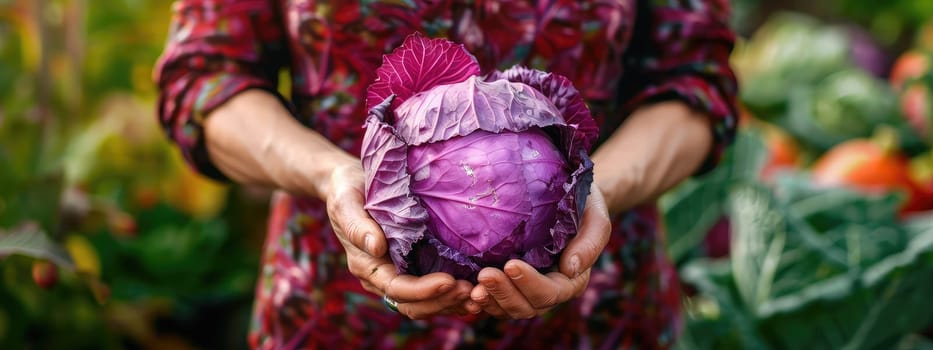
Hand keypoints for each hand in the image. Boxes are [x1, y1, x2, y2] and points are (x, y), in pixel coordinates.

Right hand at [325, 163, 473, 318]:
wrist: (351, 184)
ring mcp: (399, 273)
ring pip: (426, 302)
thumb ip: (358, 225)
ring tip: (478, 293)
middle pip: (414, 304)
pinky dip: (452, 294)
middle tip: (471, 290)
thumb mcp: (346, 202)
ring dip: (451, 302)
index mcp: (367, 266)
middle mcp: (383, 276)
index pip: (397, 289)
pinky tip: (476, 286)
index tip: (449, 281)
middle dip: (442, 301)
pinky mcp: (413, 266)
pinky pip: (433, 290)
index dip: (423, 291)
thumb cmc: (347, 191)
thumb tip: (377, 246)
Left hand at [467, 186, 610, 318]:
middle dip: (504, 293)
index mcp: (571, 280)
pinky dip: (481, 299)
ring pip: (507, 308)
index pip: (550, 292)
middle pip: (526, 306)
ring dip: (489, 301)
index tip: (510, 265)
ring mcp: (526, 289)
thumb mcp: (595, 218)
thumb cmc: (585, 205)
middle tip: (484, 276)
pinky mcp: (508, 283)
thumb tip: (570, 268)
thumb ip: (589, 243)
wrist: (568, 198)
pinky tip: (465, 291)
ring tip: (471, 289)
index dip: (530, 283)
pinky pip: (494, 300)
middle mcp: (548, 290)